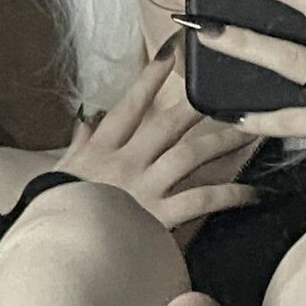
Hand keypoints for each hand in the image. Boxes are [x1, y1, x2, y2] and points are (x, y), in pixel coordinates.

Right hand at [51, 35, 259, 230]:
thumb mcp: (60, 173)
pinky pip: (200, 200)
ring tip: (250, 132)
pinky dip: (228, 195)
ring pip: (190, 154)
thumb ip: (78, 145)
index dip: (151, 77)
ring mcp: (143, 188)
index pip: (130, 106)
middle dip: (199, 105)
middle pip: (168, 125)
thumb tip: (85, 120)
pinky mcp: (158, 217)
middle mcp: (125, 163)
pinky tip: (250, 192)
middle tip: (229, 90)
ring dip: (223, 142)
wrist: (56, 252)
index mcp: (102, 149)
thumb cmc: (55, 212)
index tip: (172, 52)